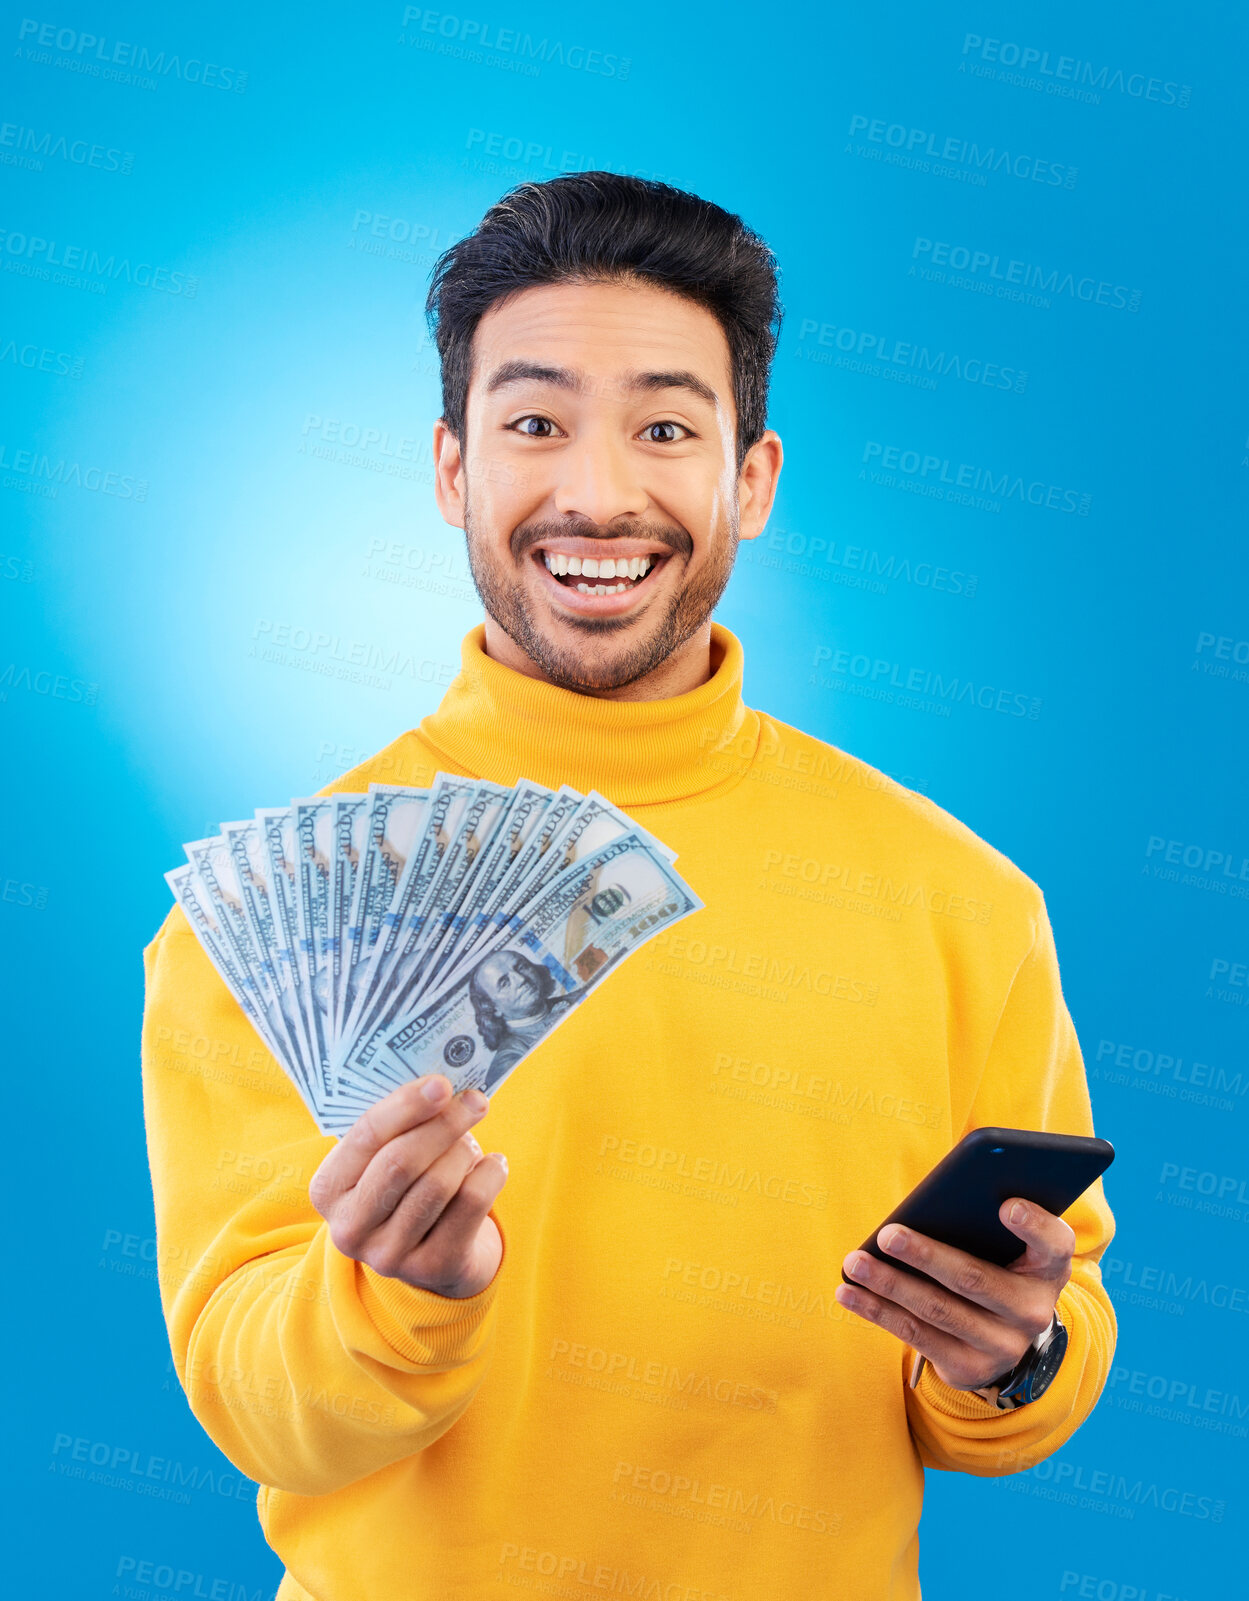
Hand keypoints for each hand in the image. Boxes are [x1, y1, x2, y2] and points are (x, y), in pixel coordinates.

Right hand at [310, 1076, 507, 1298]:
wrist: (436, 1255)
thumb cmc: (408, 1187)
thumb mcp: (385, 1159)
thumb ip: (398, 1125)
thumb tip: (440, 1085)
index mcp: (328, 1189)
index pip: (366, 1135)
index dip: (406, 1105)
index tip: (441, 1083)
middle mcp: (350, 1228)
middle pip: (402, 1161)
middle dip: (444, 1123)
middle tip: (475, 1101)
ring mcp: (389, 1255)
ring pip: (438, 1183)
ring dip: (464, 1151)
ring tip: (472, 1143)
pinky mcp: (432, 1267)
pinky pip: (470, 1204)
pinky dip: (490, 1174)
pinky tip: (494, 1165)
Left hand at [835, 1199, 1074, 1389]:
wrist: (1008, 1335)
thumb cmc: (999, 1265)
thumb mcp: (1010, 1244)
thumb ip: (986, 1217)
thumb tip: (934, 1198)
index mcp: (1049, 1267)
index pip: (1053, 1243)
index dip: (1033, 1224)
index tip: (1006, 1205)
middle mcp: (1033, 1312)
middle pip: (975, 1279)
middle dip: (927, 1255)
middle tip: (888, 1234)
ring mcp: (1002, 1346)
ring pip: (937, 1310)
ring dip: (890, 1285)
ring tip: (855, 1263)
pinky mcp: (969, 1368)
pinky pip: (916, 1336)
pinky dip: (877, 1311)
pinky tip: (848, 1293)